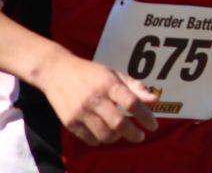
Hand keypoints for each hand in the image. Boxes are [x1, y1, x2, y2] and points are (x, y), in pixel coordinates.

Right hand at [36, 52, 158, 145]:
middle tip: (140, 136)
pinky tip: (104, 134)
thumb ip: (135, 87)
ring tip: (121, 133)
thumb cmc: (90, 73)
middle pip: (119, 123)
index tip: (154, 125)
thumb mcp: (114, 74)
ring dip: (117, 137)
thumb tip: (155, 100)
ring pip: (105, 134)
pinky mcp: (69, 122)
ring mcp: (80, 111)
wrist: (56, 72)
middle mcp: (94, 98)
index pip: (132, 103)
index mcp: (108, 83)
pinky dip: (100, 140)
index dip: (145, 116)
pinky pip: (89, 139)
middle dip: (134, 133)